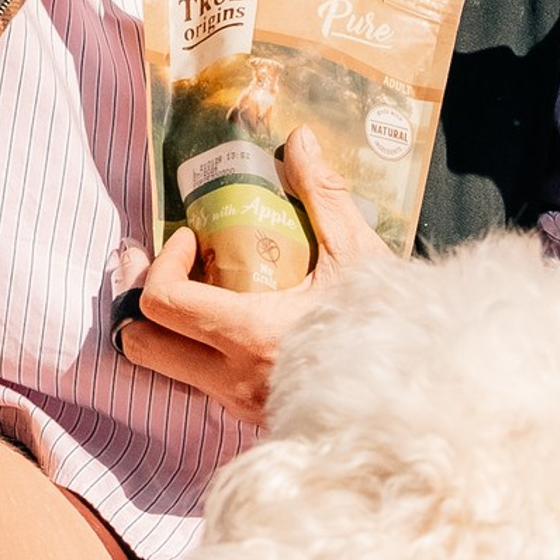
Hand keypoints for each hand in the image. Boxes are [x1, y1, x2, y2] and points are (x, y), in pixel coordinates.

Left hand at [117, 124, 393, 425]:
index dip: (163, 264)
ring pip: (164, 369)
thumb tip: (299, 141)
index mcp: (251, 335)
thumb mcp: (358, 256)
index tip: (193, 240)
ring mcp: (238, 404)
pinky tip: (220, 321)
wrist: (422, 395)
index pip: (162, 303)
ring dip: (162, 326)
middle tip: (160, 261)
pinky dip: (192, 349)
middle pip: (140, 345)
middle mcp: (232, 378)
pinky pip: (197, 385)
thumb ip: (323, 196)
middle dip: (137, 300)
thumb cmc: (393, 328)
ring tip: (185, 286)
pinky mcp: (250, 418)